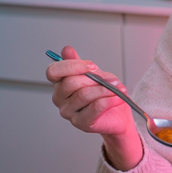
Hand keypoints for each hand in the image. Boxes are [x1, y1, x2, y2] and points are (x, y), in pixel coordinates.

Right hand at [46, 45, 143, 169]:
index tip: (92, 66)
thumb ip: (79, 63)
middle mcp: (59, 97)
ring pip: (83, 95)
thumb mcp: (94, 73)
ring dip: (105, 90)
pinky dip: (108, 101)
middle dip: (94, 79)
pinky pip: (94, 108)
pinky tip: (116, 98)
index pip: (53, 71)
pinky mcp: (80, 123)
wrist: (118, 113)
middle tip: (111, 80)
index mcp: (59, 82)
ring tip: (117, 89)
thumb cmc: (104, 92)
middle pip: (70, 83)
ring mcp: (67, 112)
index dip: (72, 66)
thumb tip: (66, 50)